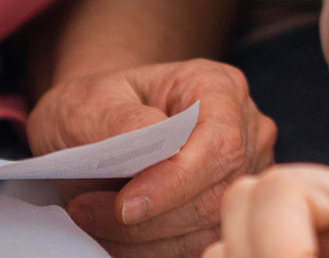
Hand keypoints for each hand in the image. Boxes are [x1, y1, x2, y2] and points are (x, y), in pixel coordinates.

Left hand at [29, 57, 276, 257]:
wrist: (94, 126)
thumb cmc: (98, 105)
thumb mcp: (90, 101)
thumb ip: (118, 119)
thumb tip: (148, 137)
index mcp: (219, 87)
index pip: (220, 143)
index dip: (177, 181)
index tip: (125, 206)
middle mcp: (243, 131)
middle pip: (215, 194)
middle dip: (150, 217)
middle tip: (84, 211)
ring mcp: (240, 176)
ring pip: (207, 228)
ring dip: (145, 238)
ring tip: (91, 218)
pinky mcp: (225, 213)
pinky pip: (196, 246)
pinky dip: (150, 248)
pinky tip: (113, 233)